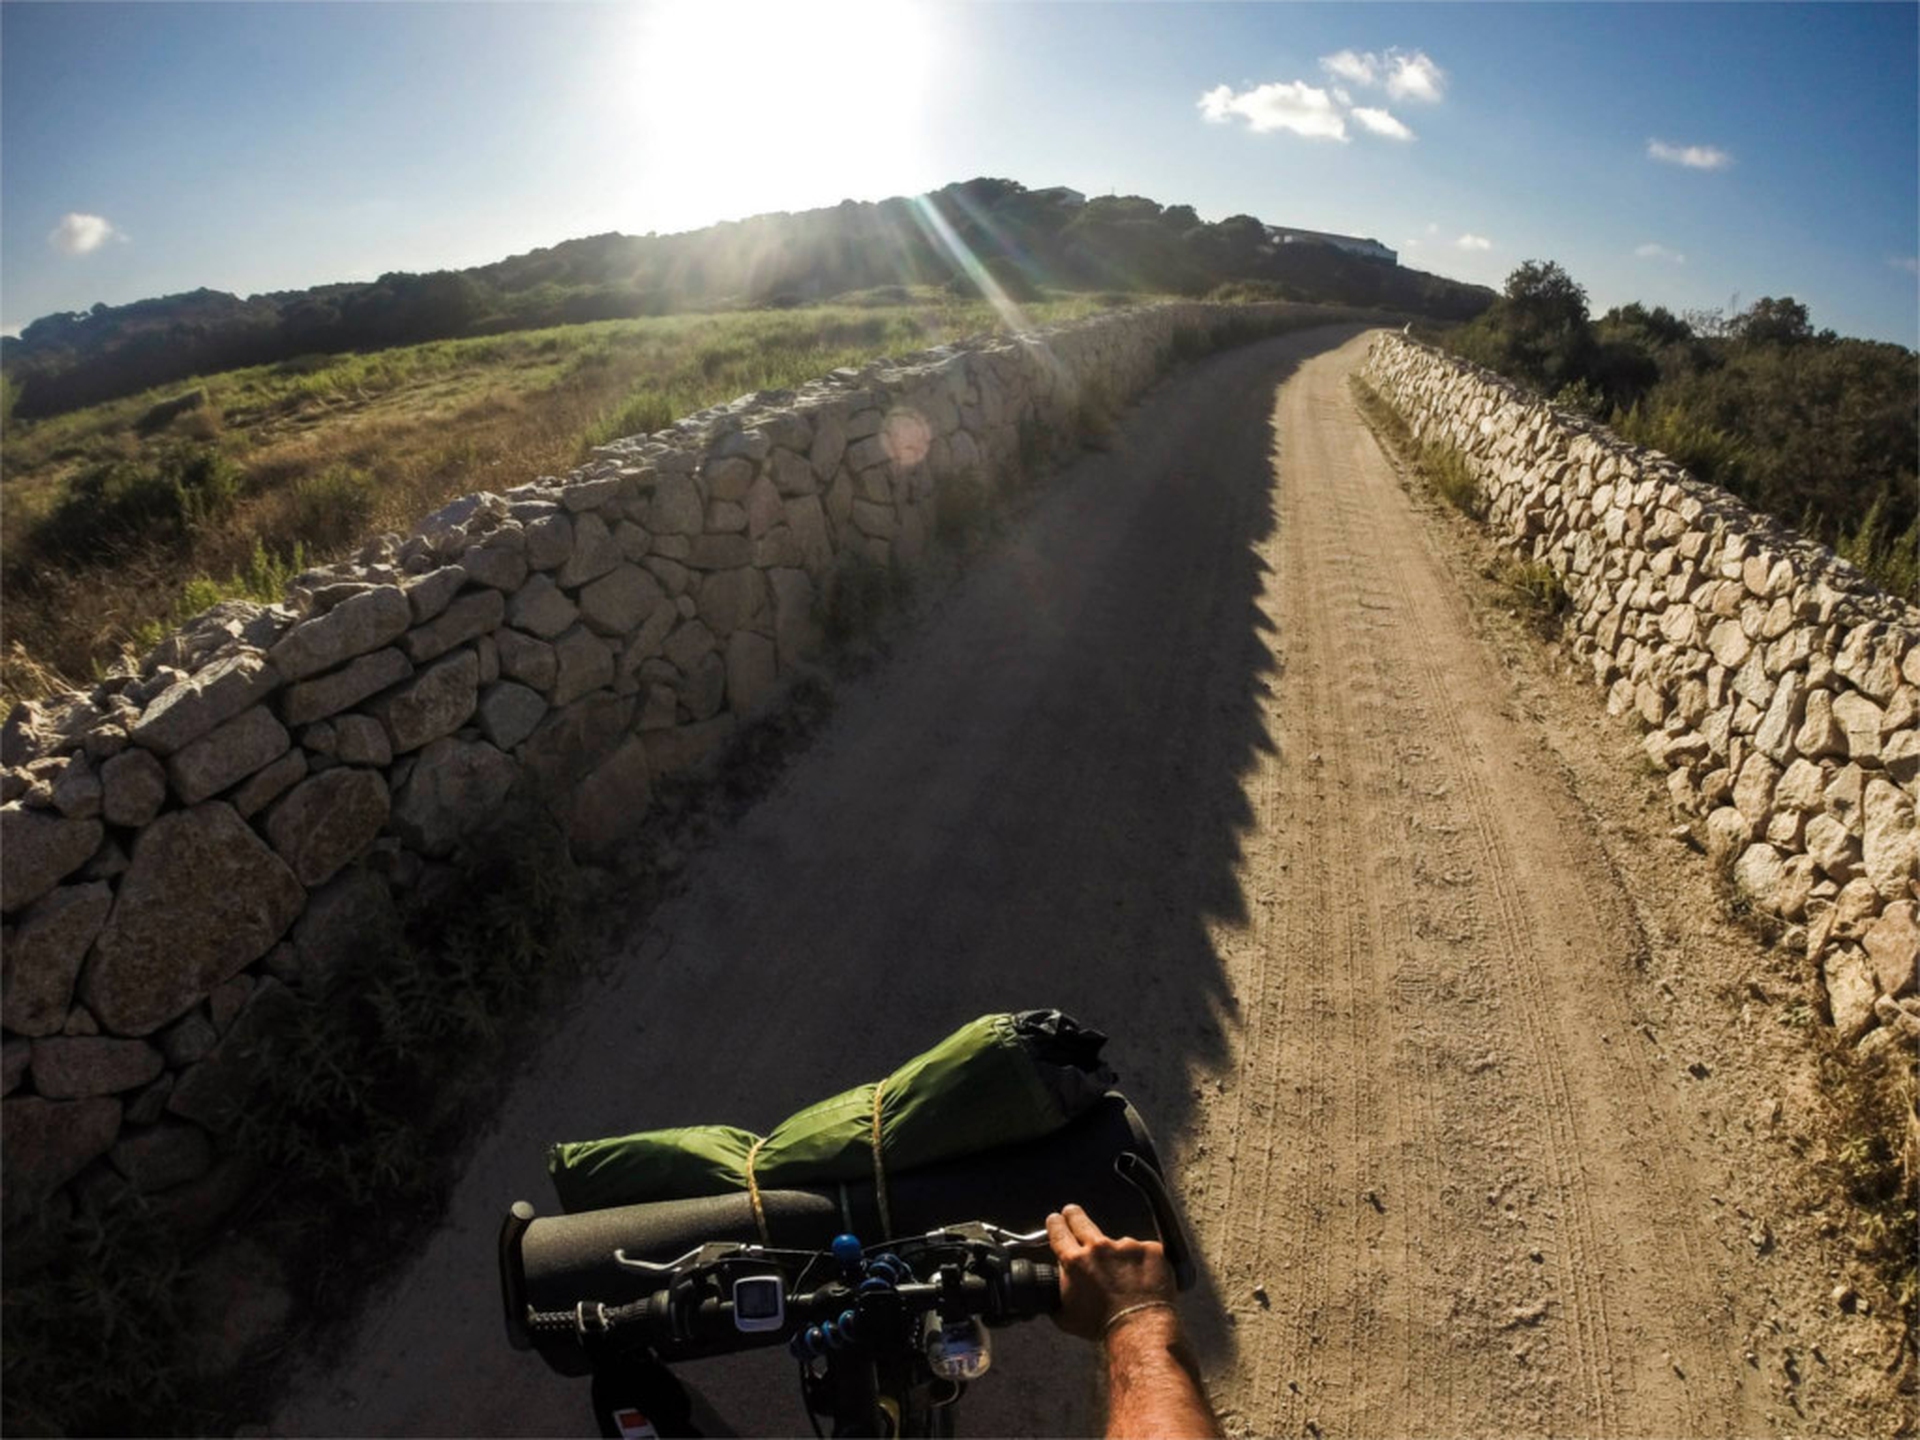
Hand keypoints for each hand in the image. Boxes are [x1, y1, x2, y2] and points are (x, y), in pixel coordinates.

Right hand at [1044, 1203, 1177, 1341]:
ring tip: (1125, 1280)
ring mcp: (1127, 1246)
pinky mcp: (1151, 1249)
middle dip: (1074, 1215)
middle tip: (1072, 1213)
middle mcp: (1099, 1248)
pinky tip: (1143, 1281)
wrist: (1139, 1331)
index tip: (1056, 1220)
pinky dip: (1143, 1264)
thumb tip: (1060, 1281)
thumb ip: (1059, 1290)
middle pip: (1081, 1220)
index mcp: (1075, 1261)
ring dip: (1118, 1255)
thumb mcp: (1065, 1314)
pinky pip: (1144, 1251)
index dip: (1055, 1223)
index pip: (1058, 1230)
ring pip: (1117, 1243)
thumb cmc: (1103, 1327)